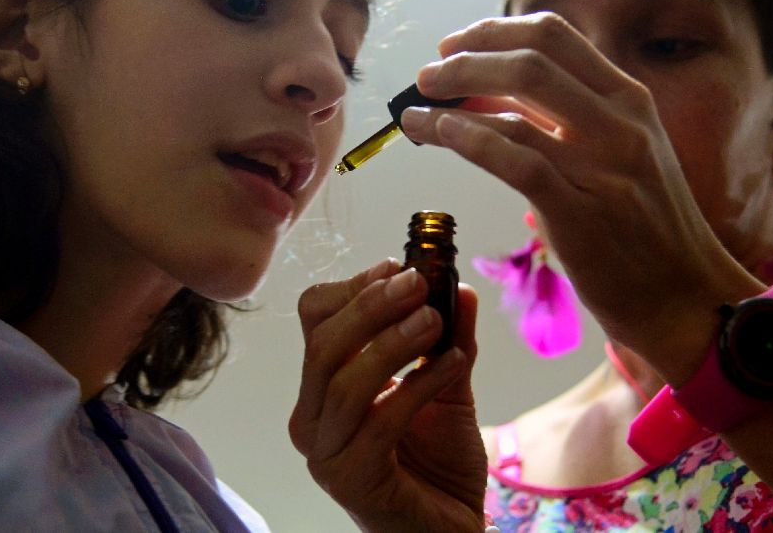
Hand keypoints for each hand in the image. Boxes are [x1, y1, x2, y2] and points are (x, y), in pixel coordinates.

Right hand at [290, 259, 486, 532]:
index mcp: (322, 387)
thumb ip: (450, 339)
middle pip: (322, 344)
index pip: (315, 320)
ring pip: (343, 381)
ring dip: (392, 342)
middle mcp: (312, 417)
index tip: (398, 266)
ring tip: (436, 321)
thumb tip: (460, 286)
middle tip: (418, 282)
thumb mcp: (448, 387)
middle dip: (371, 306)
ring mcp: (325, 452)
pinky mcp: (350, 480)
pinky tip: (453, 366)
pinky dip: (418, 386)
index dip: (354, 287)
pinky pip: (379, 421)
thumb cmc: (438, 463)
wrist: (449, 530)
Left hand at [401, 13, 761, 373]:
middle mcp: (620, 123)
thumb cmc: (643, 226)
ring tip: (413, 113)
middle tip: (427, 77)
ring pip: (516, 109)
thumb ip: (565, 119)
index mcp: (628, 99)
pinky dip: (470, 140)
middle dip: (466, 59)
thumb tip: (489, 92)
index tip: (455, 44)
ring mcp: (603, 166)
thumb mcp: (619, 155)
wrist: (685, 297)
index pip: (554, 36)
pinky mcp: (580, 211)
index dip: (493, 32)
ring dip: (451, 104)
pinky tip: (440, 134)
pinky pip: (516, 161)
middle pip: (529, 60)